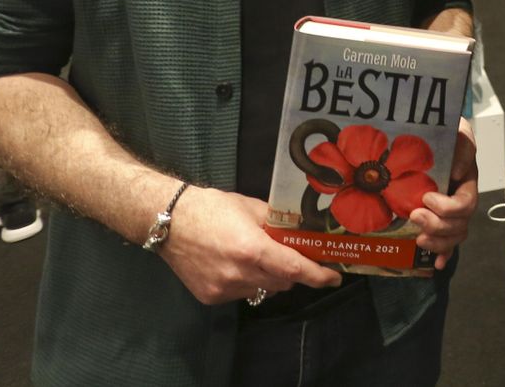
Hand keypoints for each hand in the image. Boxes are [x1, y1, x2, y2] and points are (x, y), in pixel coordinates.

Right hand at [160, 186, 340, 304]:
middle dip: (291, 271)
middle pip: (282, 282)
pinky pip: (242, 294)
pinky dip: (247, 282)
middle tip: (289, 255)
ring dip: (268, 277)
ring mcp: (224, 289)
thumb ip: (277, 224)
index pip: (295, 269)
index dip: (318, 275)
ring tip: (255, 256)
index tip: (334, 277)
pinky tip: (234, 264)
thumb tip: (300, 233)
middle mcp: (239, 274)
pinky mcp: (211, 297)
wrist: (169, 222)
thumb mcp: (252, 208)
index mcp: (252, 249)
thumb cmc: (211, 208)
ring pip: (263, 290)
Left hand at [410, 120, 477, 269]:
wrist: (434, 136)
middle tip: (414, 215)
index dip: (447, 207)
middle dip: (437, 225)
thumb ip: (463, 146)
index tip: (427, 197)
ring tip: (419, 239)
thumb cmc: (446, 135)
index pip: (466, 204)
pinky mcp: (440, 219)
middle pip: (460, 225)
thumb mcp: (457, 133)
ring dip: (438, 243)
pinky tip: (436, 264)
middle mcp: (462, 201)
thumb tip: (459, 171)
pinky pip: (448, 243)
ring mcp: (452, 213)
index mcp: (468, 183)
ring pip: (455, 237)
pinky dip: (443, 254)